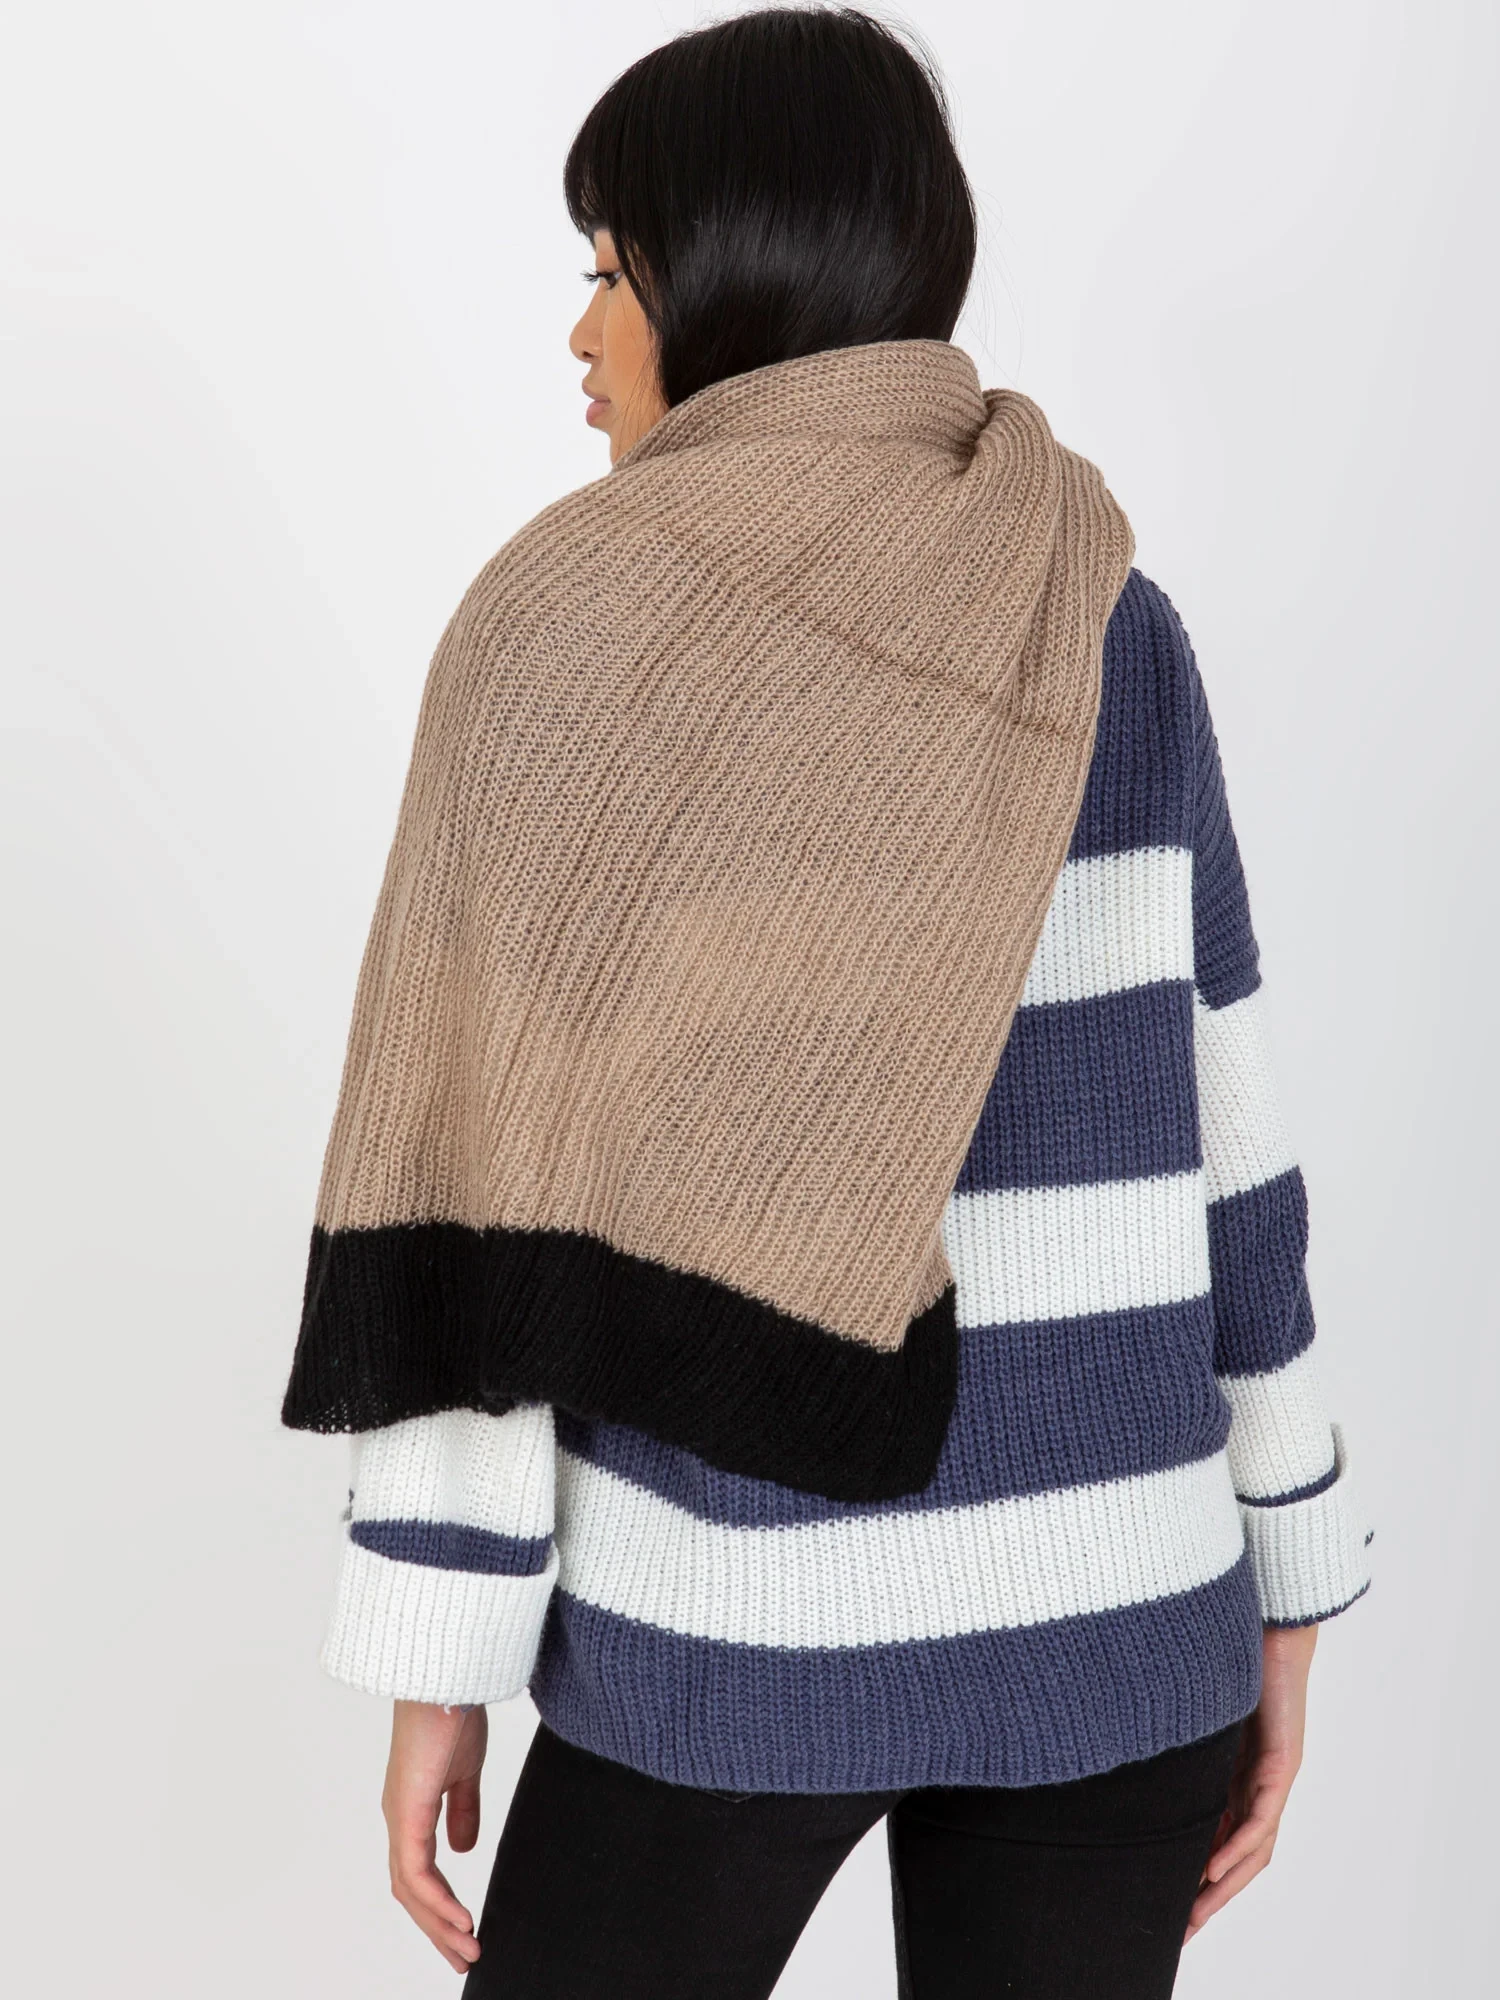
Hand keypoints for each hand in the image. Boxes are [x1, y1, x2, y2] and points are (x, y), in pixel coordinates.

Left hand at [382, 1699, 487, 1973]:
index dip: (439, 1906)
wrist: (446, 1677)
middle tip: (463, 1958)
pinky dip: (438, 1902)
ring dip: (438, 1924)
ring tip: (467, 1948)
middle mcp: (399, 1818)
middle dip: (436, 1929)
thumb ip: (463, 1809)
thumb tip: (462, 1850)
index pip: (418, 1873)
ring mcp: (399, 1817)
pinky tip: (461, 1919)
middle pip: (410, 1891)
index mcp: (411, 1809)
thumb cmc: (453, 1712)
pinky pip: (418, 1873)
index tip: (464, 1932)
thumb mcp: (465, 1771)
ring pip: (410, 1890)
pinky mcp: (407, 1813)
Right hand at [1185, 1622, 1317, 1942]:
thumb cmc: (1228, 1649)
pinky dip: (1239, 1847)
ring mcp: (1275, 1775)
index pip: (1220, 1835)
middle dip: (1210, 1896)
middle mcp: (1260, 1781)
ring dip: (1225, 1885)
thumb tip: (1117, 1734)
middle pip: (1241, 1855)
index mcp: (1236, 1771)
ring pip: (1255, 1848)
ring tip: (1196, 1914)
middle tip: (1180, 1929)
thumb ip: (1168, 1730)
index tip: (1169, 1901)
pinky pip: (1262, 1819)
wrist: (1271, 1619)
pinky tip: (1216, 1867)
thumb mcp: (1188, 1707)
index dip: (1197, 1872)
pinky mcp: (1284, 1762)